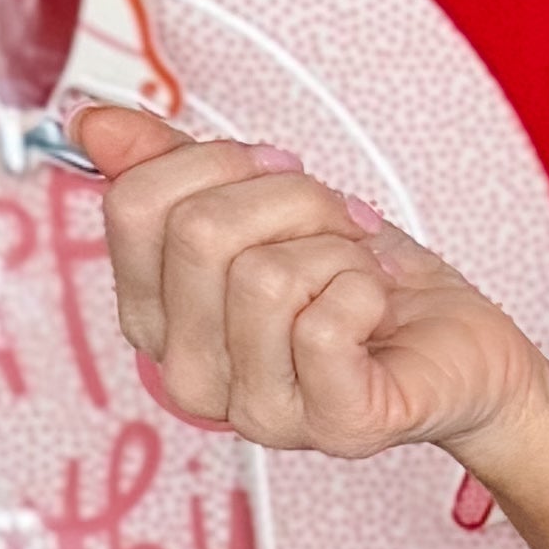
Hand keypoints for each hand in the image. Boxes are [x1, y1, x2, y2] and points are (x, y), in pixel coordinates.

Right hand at [76, 102, 548, 481]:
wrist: (456, 346)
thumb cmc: (361, 282)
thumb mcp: (265, 206)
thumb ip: (174, 166)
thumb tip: (92, 122)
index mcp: (157, 318)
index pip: (133, 206)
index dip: (214, 161)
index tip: (276, 175)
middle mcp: (189, 375)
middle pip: (200, 234)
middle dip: (290, 199)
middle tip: (336, 225)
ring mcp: (256, 411)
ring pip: (265, 275)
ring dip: (337, 248)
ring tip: (359, 274)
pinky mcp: (332, 425)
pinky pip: (326, 321)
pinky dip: (368, 286)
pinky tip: (378, 308)